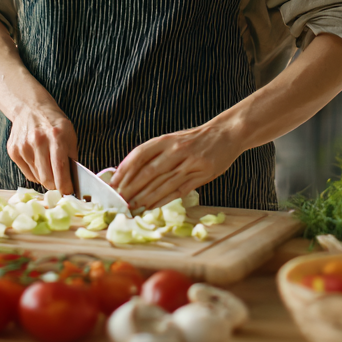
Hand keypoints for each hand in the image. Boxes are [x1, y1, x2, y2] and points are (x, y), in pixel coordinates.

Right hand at [6, 104, 77, 193]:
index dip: (65, 185)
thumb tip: (72, 182)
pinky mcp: (13, 151)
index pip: (60, 168)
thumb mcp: (70, 135)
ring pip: (37, 178)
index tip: (69, 192)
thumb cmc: (54, 124)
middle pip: (47, 177)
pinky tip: (38, 162)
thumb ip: (72, 157)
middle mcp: (38, 141)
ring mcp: (23, 146)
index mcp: (56, 136)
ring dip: (45, 178)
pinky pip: (27, 174)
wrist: (30, 109)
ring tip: (48, 166)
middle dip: (55, 185)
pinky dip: (35, 173)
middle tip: (60, 184)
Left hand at [112, 124, 240, 209]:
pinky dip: (163, 201)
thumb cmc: (196, 139)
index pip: (140, 154)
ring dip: (146, 198)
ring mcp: (189, 163)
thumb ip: (156, 154)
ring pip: (163, 184)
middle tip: (119, 201)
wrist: (227, 133)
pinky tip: (152, 208)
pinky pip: (178, 190)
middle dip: (132, 188)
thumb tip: (131, 172)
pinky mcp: (201, 175)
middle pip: (149, 172)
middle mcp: (176, 150)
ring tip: (132, 208)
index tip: (113, 182)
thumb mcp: (174, 139)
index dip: (125, 169)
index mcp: (166, 139)